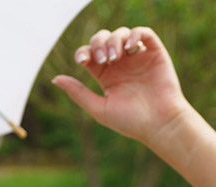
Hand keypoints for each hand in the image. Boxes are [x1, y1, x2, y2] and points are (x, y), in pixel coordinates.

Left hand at [52, 26, 191, 148]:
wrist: (160, 124)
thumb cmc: (131, 122)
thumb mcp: (99, 109)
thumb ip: (78, 93)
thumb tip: (55, 79)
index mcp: (107, 76)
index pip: (89, 54)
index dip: (83, 52)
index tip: (83, 61)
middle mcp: (121, 64)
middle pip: (103, 40)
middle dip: (98, 44)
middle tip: (103, 59)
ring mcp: (138, 58)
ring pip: (121, 34)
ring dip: (114, 40)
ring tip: (116, 56)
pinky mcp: (155, 54)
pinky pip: (143, 33)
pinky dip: (134, 34)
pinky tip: (129, 46)